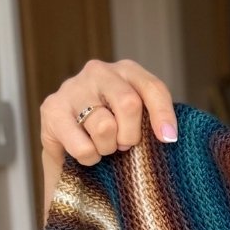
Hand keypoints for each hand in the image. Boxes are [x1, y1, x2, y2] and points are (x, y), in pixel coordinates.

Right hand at [38, 59, 175, 220]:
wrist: (68, 146)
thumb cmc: (112, 132)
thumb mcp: (139, 121)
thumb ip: (157, 120)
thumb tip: (179, 137)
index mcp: (126, 71)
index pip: (152, 88)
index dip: (163, 115)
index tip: (168, 139)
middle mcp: (98, 72)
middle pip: (128, 104)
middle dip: (131, 135)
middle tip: (125, 145)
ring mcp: (72, 87)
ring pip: (104, 127)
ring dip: (108, 148)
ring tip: (103, 146)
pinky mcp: (51, 108)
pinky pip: (83, 146)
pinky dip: (89, 157)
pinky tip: (86, 151)